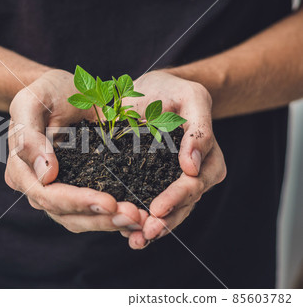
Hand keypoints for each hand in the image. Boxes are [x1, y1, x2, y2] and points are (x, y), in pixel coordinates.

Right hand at [5, 69, 145, 233]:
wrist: (65, 91)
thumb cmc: (46, 93)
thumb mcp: (32, 102)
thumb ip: (29, 135)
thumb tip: (45, 174)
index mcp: (21, 169)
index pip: (47, 195)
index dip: (78, 202)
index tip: (110, 202)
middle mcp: (37, 187)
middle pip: (66, 214)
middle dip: (101, 218)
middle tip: (135, 216)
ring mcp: (57, 192)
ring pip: (81, 220)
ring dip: (111, 223)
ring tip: (140, 219)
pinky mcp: (78, 190)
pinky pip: (93, 212)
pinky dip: (114, 216)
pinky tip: (138, 216)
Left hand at [120, 71, 226, 248]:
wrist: (153, 91)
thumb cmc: (175, 91)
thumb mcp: (192, 98)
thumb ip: (199, 130)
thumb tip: (193, 167)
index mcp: (207, 161)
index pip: (193, 185)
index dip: (175, 199)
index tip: (156, 209)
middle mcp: (192, 178)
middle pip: (181, 206)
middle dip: (163, 222)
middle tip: (144, 233)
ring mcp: (171, 183)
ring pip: (166, 213)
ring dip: (151, 229)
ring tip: (134, 240)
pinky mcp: (150, 183)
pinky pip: (147, 205)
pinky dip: (138, 219)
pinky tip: (124, 231)